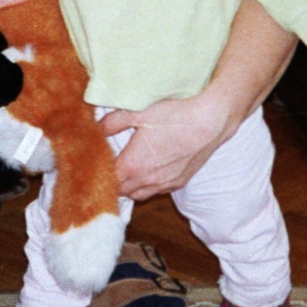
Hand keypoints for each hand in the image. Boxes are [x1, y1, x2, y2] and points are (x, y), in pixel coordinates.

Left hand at [102, 94, 234, 201]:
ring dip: (130, 186)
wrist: (210, 121)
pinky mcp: (179, 182)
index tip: (96, 164)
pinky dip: (149, 186)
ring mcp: (165, 184)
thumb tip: (97, 129)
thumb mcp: (137, 112)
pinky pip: (158, 191)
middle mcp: (147, 181)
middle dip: (113, 181)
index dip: (99, 174)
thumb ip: (112, 122)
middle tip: (109, 166)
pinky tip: (150, 170)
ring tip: (127, 171)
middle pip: (121, 191)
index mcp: (132, 166)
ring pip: (139, 194)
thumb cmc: (174, 115)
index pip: (107, 181)